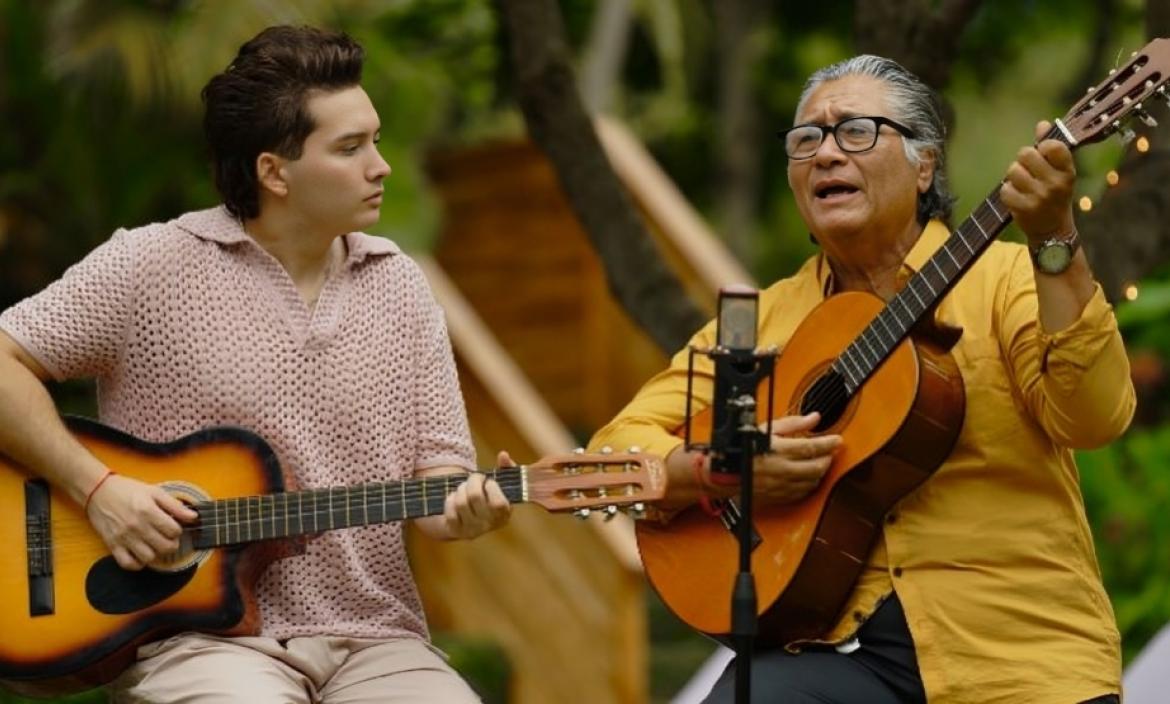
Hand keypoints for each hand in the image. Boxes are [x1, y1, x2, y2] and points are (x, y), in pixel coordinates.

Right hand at [85, 473, 198, 570]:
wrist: (98, 491)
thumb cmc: (127, 490)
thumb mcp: (154, 492)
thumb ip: (175, 505)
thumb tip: (193, 516)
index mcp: (148, 511)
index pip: (174, 530)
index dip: (178, 530)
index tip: (174, 527)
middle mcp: (137, 526)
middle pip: (165, 547)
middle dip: (172, 544)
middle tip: (168, 538)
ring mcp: (124, 537)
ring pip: (149, 558)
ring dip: (157, 554)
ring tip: (156, 546)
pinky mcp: (112, 545)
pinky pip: (128, 564)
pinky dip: (137, 564)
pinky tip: (141, 555)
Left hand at [439, 451, 513, 539]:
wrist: (472, 518)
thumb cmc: (490, 495)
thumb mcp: (501, 483)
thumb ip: (506, 467)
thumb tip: (503, 455)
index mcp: (504, 514)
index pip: (498, 503)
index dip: (491, 487)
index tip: (489, 482)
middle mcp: (489, 525)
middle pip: (475, 497)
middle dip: (473, 481)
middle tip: (475, 479)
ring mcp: (472, 530)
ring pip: (461, 502)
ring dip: (461, 489)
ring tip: (464, 487)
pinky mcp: (456, 531)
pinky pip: (449, 511)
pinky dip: (450, 500)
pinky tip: (456, 498)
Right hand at [749, 413, 840, 503]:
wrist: (724, 473)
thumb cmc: (742, 449)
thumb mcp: (767, 429)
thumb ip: (793, 424)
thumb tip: (814, 418)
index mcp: (780, 450)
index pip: (813, 447)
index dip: (829, 443)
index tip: (837, 440)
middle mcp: (783, 470)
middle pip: (817, 467)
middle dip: (828, 459)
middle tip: (830, 451)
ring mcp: (781, 486)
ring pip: (812, 482)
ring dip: (820, 472)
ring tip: (820, 462)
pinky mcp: (779, 497)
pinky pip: (802, 493)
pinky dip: (810, 484)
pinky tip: (808, 477)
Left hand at [999, 120, 1076, 241]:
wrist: (1052, 230)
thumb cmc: (1055, 194)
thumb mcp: (1059, 171)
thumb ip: (1051, 147)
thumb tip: (1042, 124)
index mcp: (1067, 171)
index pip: (1052, 145)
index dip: (1042, 146)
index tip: (1043, 154)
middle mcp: (1055, 183)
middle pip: (1025, 153)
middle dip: (1023, 160)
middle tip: (1029, 171)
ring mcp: (1039, 197)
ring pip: (1012, 170)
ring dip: (1013, 176)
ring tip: (1023, 184)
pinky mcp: (1023, 208)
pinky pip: (1005, 189)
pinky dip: (1008, 192)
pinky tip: (1017, 196)